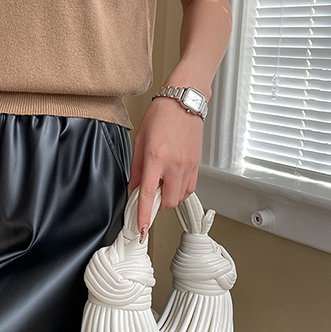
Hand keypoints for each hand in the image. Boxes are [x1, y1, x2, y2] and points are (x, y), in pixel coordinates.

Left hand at [127, 96, 203, 240]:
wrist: (183, 102)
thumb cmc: (161, 115)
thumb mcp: (139, 140)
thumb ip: (136, 167)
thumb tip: (133, 187)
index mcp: (156, 158)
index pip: (148, 194)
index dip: (143, 215)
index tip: (141, 229)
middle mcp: (174, 164)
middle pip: (167, 202)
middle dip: (157, 204)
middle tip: (149, 193)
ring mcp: (188, 166)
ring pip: (179, 197)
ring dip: (168, 197)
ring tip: (161, 182)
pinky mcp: (197, 165)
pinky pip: (189, 188)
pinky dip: (179, 190)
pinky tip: (172, 179)